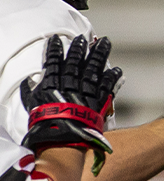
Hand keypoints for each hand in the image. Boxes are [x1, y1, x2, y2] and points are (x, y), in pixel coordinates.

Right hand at [19, 35, 118, 171]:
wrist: (61, 141)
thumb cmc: (43, 126)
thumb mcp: (32, 107)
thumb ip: (30, 92)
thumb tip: (29, 82)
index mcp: (52, 85)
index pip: (53, 63)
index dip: (55, 51)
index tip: (56, 40)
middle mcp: (70, 86)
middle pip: (76, 63)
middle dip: (80, 49)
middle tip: (83, 39)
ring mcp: (85, 93)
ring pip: (94, 69)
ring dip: (99, 55)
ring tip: (105, 43)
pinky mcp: (98, 102)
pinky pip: (107, 87)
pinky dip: (112, 77)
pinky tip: (117, 69)